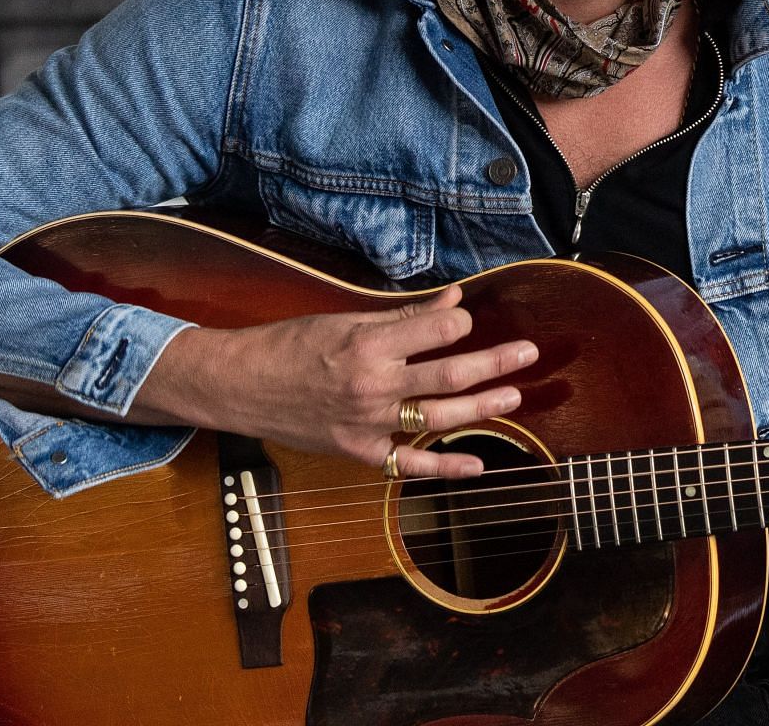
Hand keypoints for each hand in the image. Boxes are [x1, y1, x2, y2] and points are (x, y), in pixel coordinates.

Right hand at [137, 284, 535, 478]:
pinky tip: (479, 464)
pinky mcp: (360, 452)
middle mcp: (374, 385)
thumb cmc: (289, 345)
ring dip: (484, 406)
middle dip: (495, 362)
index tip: (468, 318)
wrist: (239, 386)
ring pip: (440, 416)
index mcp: (368, 344)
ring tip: (515, 395)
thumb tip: (454, 300)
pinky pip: (411, 463)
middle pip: (450, 374)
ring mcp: (369, 424)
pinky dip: (447, 467)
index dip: (460, 321)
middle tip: (529, 352)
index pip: (437, 330)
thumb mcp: (344, 319)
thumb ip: (403, 316)